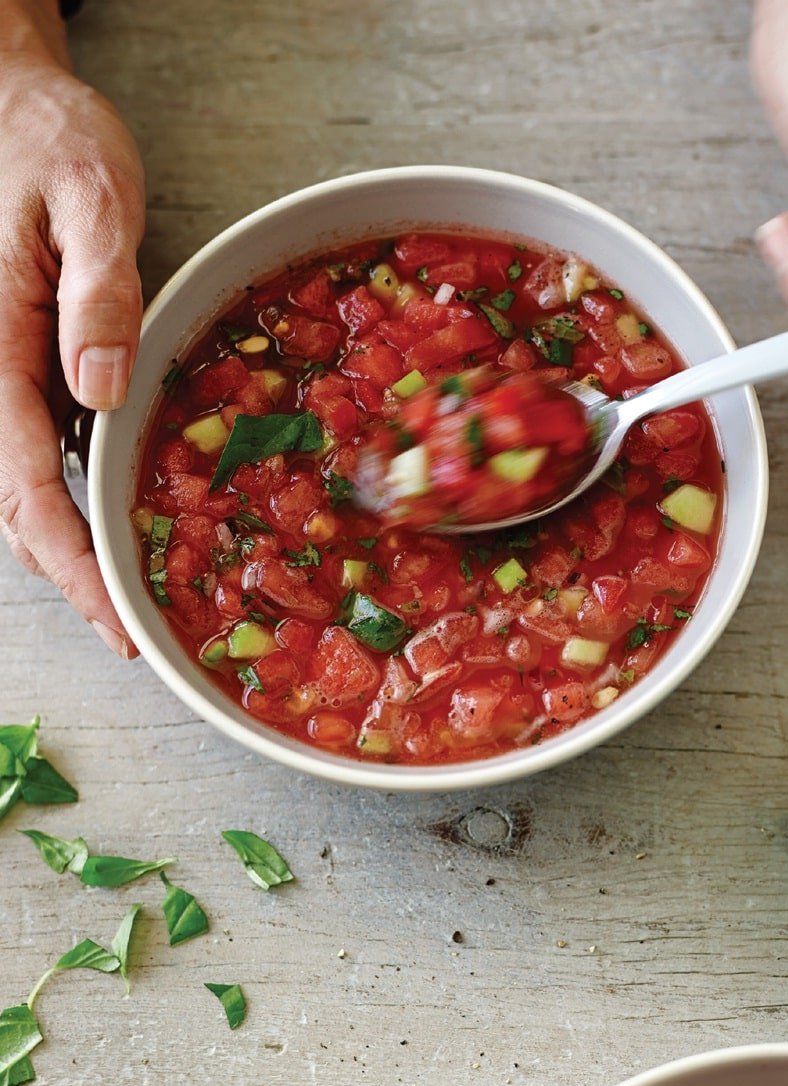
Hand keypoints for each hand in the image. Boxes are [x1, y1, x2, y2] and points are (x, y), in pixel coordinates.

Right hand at [0, 9, 143, 654]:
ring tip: (127, 597)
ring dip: (68, 550)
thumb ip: (97, 288)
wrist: (14, 107)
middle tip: (131, 633)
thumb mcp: (87, 196)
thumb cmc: (49, 141)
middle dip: (71, 579)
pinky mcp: (22, 366)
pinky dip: (72, 500)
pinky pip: (37, 451)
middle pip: (15, 508)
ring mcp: (0, 374)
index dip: (70, 565)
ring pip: (21, 489)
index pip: (24, 488)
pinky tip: (113, 521)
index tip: (114, 621)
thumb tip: (100, 385)